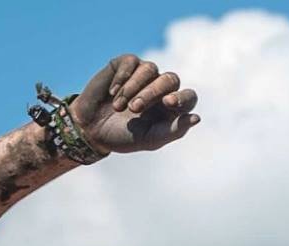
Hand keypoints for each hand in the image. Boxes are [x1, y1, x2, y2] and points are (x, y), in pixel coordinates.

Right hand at [69, 54, 199, 153]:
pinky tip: (112, 93)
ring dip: (134, 88)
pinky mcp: (126, 64)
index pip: (188, 97)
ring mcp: (144, 74)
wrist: (90, 129)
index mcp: (172, 107)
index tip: (167, 103)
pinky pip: (131, 62)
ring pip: (151, 69)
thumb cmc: (123, 136)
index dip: (181, 98)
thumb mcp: (149, 139)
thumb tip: (197, 118)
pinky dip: (122, 78)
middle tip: (134, 108)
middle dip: (151, 93)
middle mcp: (161, 88)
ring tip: (118, 106)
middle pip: (171, 79)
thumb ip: (174, 130)